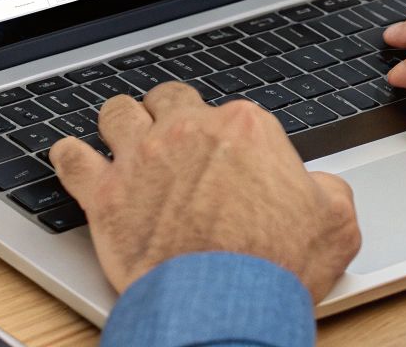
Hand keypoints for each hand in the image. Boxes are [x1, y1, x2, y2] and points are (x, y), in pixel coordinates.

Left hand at [50, 83, 360, 299]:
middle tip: (171, 137)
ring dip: (119, 123)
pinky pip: (71, 157)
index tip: (223, 155)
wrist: (226, 306)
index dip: (224, 134)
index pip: (227, 111)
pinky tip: (74, 160)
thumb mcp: (335, 222)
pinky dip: (70, 157)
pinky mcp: (106, 195)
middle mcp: (189, 132)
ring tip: (122, 138)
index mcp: (244, 129)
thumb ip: (327, 189)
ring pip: (116, 113)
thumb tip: (319, 187)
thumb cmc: (275, 267)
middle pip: (168, 99)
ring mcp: (142, 159)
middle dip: (169, 114)